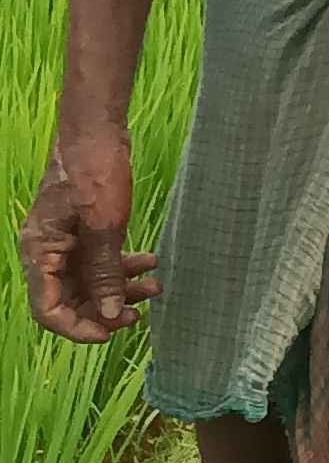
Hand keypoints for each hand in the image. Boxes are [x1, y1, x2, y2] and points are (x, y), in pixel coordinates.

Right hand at [19, 130, 157, 346]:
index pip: (48, 310)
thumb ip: (104, 272)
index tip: (110, 332)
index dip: (77, 328)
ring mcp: (66, 243)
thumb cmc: (93, 171)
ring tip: (154, 287)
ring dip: (120, 289)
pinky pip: (100, 262)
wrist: (96, 130)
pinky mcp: (84, 233)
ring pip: (90, 283)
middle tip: (137, 314)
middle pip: (70, 301)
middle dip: (104, 310)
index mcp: (40, 253)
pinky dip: (123, 267)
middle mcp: (48, 253)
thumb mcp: (103, 225)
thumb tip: (109, 314)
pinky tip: (150, 263)